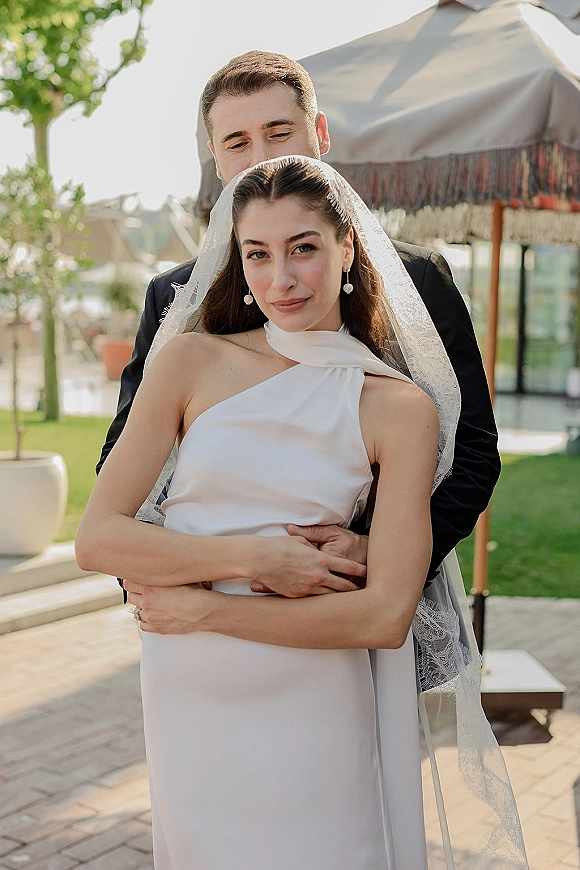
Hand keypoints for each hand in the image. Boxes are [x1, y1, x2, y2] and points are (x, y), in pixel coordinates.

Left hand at [125, 581, 213, 634]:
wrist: (202, 611)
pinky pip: (143, 625)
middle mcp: (147, 603)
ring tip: (149, 604)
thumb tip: (166, 571)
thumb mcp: (179, 578)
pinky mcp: (157, 628)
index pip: (129, 584)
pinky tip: (151, 616)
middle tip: (141, 591)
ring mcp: (151, 617)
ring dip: (141, 607)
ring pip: (137, 612)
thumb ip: (166, 576)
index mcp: (150, 588)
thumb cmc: (194, 594)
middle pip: (131, 597)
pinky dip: (145, 621)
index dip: (130, 581)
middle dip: (135, 593)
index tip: (133, 580)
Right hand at [248, 529, 365, 596]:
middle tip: (364, 592)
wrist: (261, 560)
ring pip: (332, 597)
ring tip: (351, 602)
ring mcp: (309, 589)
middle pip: (344, 586)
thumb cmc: (279, 547)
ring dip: (341, 599)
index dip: (361, 571)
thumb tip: (318, 552)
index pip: (349, 567)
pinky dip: (323, 602)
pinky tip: (329, 605)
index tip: (368, 573)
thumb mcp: (302, 541)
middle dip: (355, 589)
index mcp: (322, 560)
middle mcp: (318, 576)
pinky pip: (315, 601)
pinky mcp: (298, 597)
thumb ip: (315, 547)